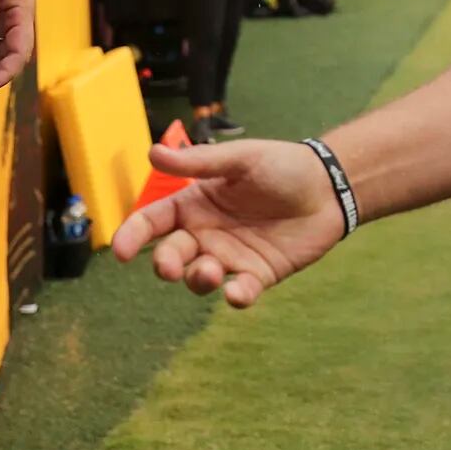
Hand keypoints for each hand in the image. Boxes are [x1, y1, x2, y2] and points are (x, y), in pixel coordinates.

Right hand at [112, 137, 349, 306]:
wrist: (329, 186)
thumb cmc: (282, 165)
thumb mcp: (240, 159)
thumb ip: (199, 161)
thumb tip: (153, 152)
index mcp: (195, 203)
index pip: (154, 221)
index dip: (134, 235)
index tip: (121, 251)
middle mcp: (206, 233)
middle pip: (172, 255)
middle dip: (166, 264)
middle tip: (171, 266)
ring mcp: (231, 256)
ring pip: (200, 278)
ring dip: (199, 280)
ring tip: (212, 271)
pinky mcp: (258, 274)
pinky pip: (241, 292)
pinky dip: (236, 297)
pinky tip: (237, 293)